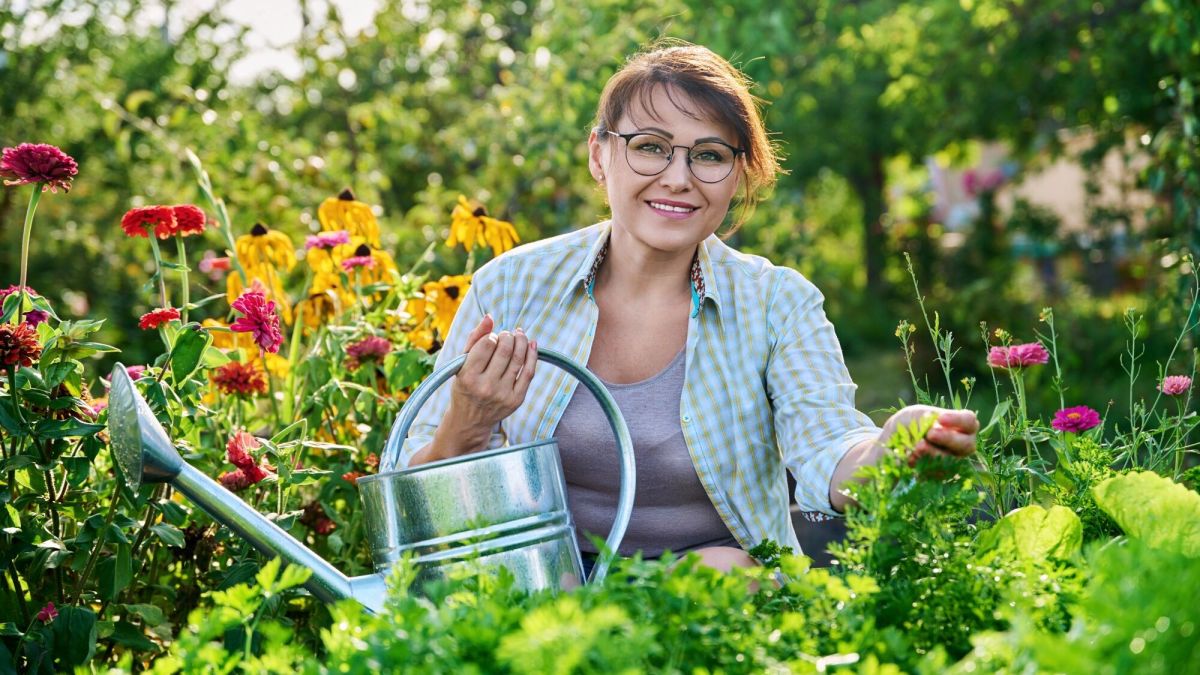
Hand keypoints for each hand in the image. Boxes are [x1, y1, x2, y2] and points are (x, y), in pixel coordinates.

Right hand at [447, 314, 536, 435]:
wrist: (470, 420)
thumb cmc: (465, 385)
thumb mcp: (461, 363)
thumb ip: (475, 338)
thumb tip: (490, 316)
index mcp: (468, 376)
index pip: (487, 344)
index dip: (492, 336)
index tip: (491, 339)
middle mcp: (485, 387)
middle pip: (505, 350)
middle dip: (508, 336)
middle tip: (507, 335)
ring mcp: (502, 394)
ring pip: (519, 359)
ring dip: (521, 341)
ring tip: (519, 335)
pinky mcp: (516, 400)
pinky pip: (529, 372)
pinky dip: (533, 355)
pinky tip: (531, 344)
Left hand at [880, 405, 978, 465]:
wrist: (892, 445)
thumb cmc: (908, 424)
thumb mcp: (915, 415)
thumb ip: (927, 418)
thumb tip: (934, 428)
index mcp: (959, 425)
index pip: (969, 421)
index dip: (958, 420)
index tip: (940, 419)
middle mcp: (961, 445)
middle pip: (967, 445)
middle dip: (948, 438)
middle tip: (930, 434)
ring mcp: (953, 462)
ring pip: (951, 461)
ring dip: (932, 452)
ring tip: (916, 447)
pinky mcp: (940, 476)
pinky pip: (937, 474)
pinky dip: (923, 464)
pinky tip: (911, 458)